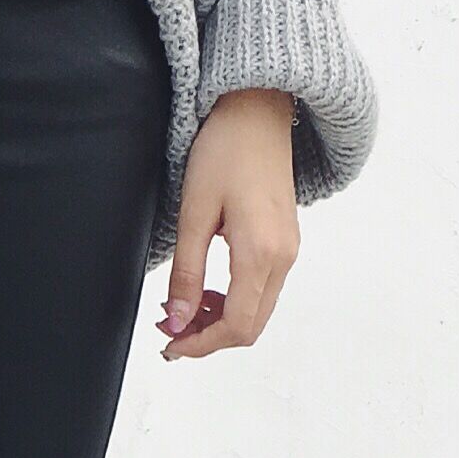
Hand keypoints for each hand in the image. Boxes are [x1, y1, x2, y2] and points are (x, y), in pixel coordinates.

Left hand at [156, 88, 299, 360]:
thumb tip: (179, 321)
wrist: (258, 113)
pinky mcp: (285, 244)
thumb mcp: (194, 213)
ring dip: (220, 320)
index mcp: (260, 252)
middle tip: (170, 328)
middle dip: (209, 338)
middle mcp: (283, 258)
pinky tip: (207, 289)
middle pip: (250, 327)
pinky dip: (233, 301)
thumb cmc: (225, 151)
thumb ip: (187, 273)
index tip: (170, 344)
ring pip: (257, 312)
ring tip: (183, 307)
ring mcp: (289, 252)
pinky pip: (262, 291)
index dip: (201, 344)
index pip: (236, 325)